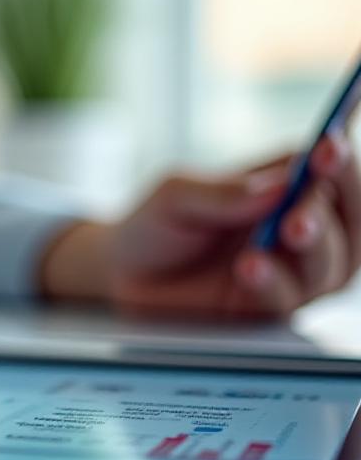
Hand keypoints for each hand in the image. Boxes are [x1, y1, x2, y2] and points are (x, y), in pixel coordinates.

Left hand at [41, 132, 360, 316]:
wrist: (121, 274)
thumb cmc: (155, 225)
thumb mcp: (175, 195)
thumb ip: (222, 191)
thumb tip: (278, 187)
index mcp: (286, 185)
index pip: (331, 168)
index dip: (337, 162)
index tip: (329, 150)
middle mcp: (298, 227)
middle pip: (348, 221)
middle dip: (332, 211)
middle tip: (303, 210)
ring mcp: (289, 271)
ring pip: (331, 265)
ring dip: (314, 248)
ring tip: (284, 232)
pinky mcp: (267, 308)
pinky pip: (288, 300)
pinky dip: (275, 283)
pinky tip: (251, 267)